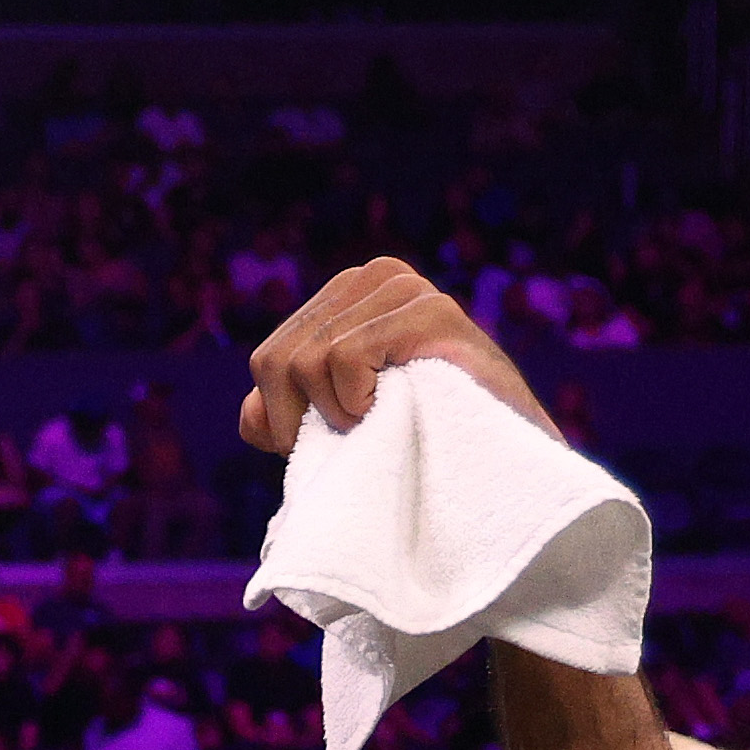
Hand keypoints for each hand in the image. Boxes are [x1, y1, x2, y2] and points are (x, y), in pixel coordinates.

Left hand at [242, 257, 557, 457]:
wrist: (497, 472)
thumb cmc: (418, 446)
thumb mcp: (339, 429)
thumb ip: (288, 416)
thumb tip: (252, 412)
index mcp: (346, 295)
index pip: (266, 359)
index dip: (285, 418)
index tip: (331, 441)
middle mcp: (374, 277)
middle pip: (277, 361)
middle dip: (305, 420)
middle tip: (359, 435)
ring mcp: (406, 288)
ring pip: (308, 362)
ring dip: (338, 415)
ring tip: (385, 419)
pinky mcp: (432, 311)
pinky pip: (343, 358)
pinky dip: (357, 401)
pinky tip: (395, 407)